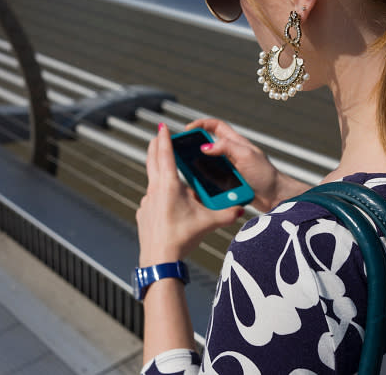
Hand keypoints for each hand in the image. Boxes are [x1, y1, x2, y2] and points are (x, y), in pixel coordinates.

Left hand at [136, 123, 244, 267]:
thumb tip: (242, 208)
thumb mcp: (208, 222)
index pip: (165, 153)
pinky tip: (167, 204)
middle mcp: (154, 188)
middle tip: (159, 136)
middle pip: (151, 159)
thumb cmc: (182, 238)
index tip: (163, 125)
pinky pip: (151, 197)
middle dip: (155, 145)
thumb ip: (227, 213)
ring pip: (152, 179)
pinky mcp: (143, 212)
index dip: (165, 137)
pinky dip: (158, 193)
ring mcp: (146, 200)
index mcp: (169, 185)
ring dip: (158, 170)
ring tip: (168, 171)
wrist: (160, 260)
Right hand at [186, 118, 310, 211]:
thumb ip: (226, 147)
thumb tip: (205, 146)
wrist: (275, 197)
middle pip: (208, 145)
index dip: (201, 124)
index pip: (215, 126)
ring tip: (187, 171)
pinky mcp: (229, 183)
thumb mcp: (246, 156)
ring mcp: (229, 169)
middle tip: (182, 153)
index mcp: (235, 143)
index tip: (188, 130)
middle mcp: (231, 154)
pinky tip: (198, 186)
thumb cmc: (265, 175)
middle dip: (194, 147)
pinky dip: (204, 181)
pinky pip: (212, 180)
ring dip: (198, 166)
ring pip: (207, 164)